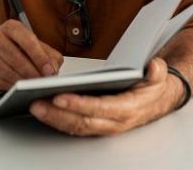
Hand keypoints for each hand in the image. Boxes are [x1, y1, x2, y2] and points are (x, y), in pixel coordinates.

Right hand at [0, 20, 63, 89]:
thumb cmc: (17, 46)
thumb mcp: (35, 44)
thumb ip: (48, 55)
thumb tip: (52, 70)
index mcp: (11, 27)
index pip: (27, 41)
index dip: (39, 57)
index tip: (48, 70)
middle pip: (14, 57)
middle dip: (30, 72)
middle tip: (39, 82)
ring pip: (3, 70)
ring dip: (19, 81)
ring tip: (30, 87)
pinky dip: (7, 86)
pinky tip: (16, 87)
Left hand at [28, 57, 183, 135]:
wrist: (157, 102)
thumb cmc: (152, 88)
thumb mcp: (158, 76)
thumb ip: (156, 72)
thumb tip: (153, 66)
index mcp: (127, 109)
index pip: (99, 108)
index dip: (78, 104)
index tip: (59, 96)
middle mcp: (114, 122)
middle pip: (81, 122)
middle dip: (57, 114)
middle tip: (36, 103)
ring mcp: (104, 127)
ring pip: (75, 127)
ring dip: (53, 119)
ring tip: (33, 106)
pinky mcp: (96, 126)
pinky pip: (74, 126)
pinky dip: (57, 120)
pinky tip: (43, 110)